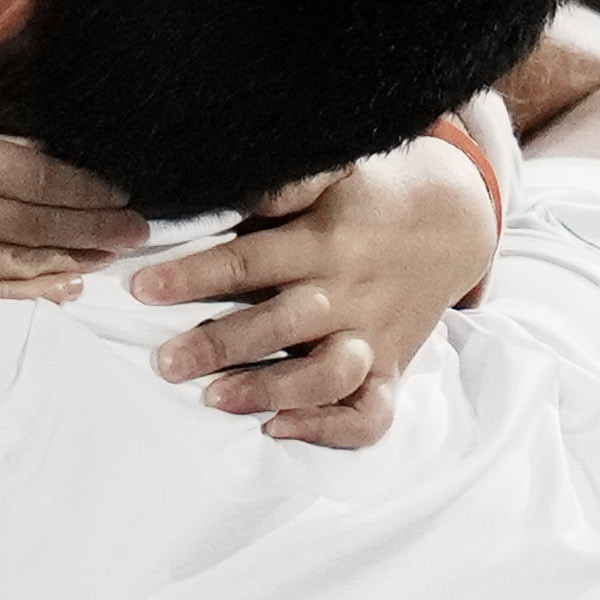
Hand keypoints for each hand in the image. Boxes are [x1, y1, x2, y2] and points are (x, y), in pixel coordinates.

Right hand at [0, 101, 146, 304]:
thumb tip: (30, 155)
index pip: (33, 172)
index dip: (83, 185)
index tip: (120, 189)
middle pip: (36, 218)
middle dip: (95, 224)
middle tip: (141, 229)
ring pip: (17, 259)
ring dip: (74, 258)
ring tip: (115, 256)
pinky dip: (29, 291)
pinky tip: (64, 288)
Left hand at [144, 121, 503, 447]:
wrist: (456, 219)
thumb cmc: (373, 194)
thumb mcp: (337, 170)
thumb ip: (287, 182)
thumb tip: (234, 185)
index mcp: (325, 241)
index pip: (251, 259)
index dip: (194, 275)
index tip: (142, 290)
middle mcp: (348, 292)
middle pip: (281, 323)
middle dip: (220, 344)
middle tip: (166, 363)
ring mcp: (372, 334)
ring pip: (325, 375)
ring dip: (269, 390)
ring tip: (213, 399)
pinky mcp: (390, 368)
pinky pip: (369, 413)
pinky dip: (329, 429)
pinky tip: (280, 428)